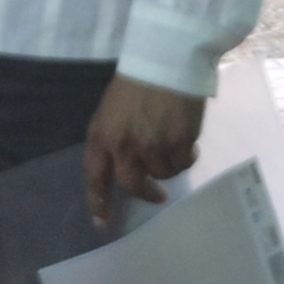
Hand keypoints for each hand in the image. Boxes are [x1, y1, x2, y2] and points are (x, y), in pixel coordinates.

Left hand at [83, 74, 205, 229]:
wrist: (167, 59)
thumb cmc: (137, 82)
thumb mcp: (111, 110)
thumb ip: (112, 139)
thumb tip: (123, 167)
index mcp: (102, 136)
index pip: (95, 178)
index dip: (99, 203)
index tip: (103, 224)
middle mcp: (125, 147)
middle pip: (132, 185)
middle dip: (145, 194)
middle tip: (157, 196)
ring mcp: (153, 147)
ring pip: (162, 174)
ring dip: (169, 165)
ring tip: (175, 144)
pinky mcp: (180, 143)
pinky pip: (183, 164)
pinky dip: (187, 157)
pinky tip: (188, 141)